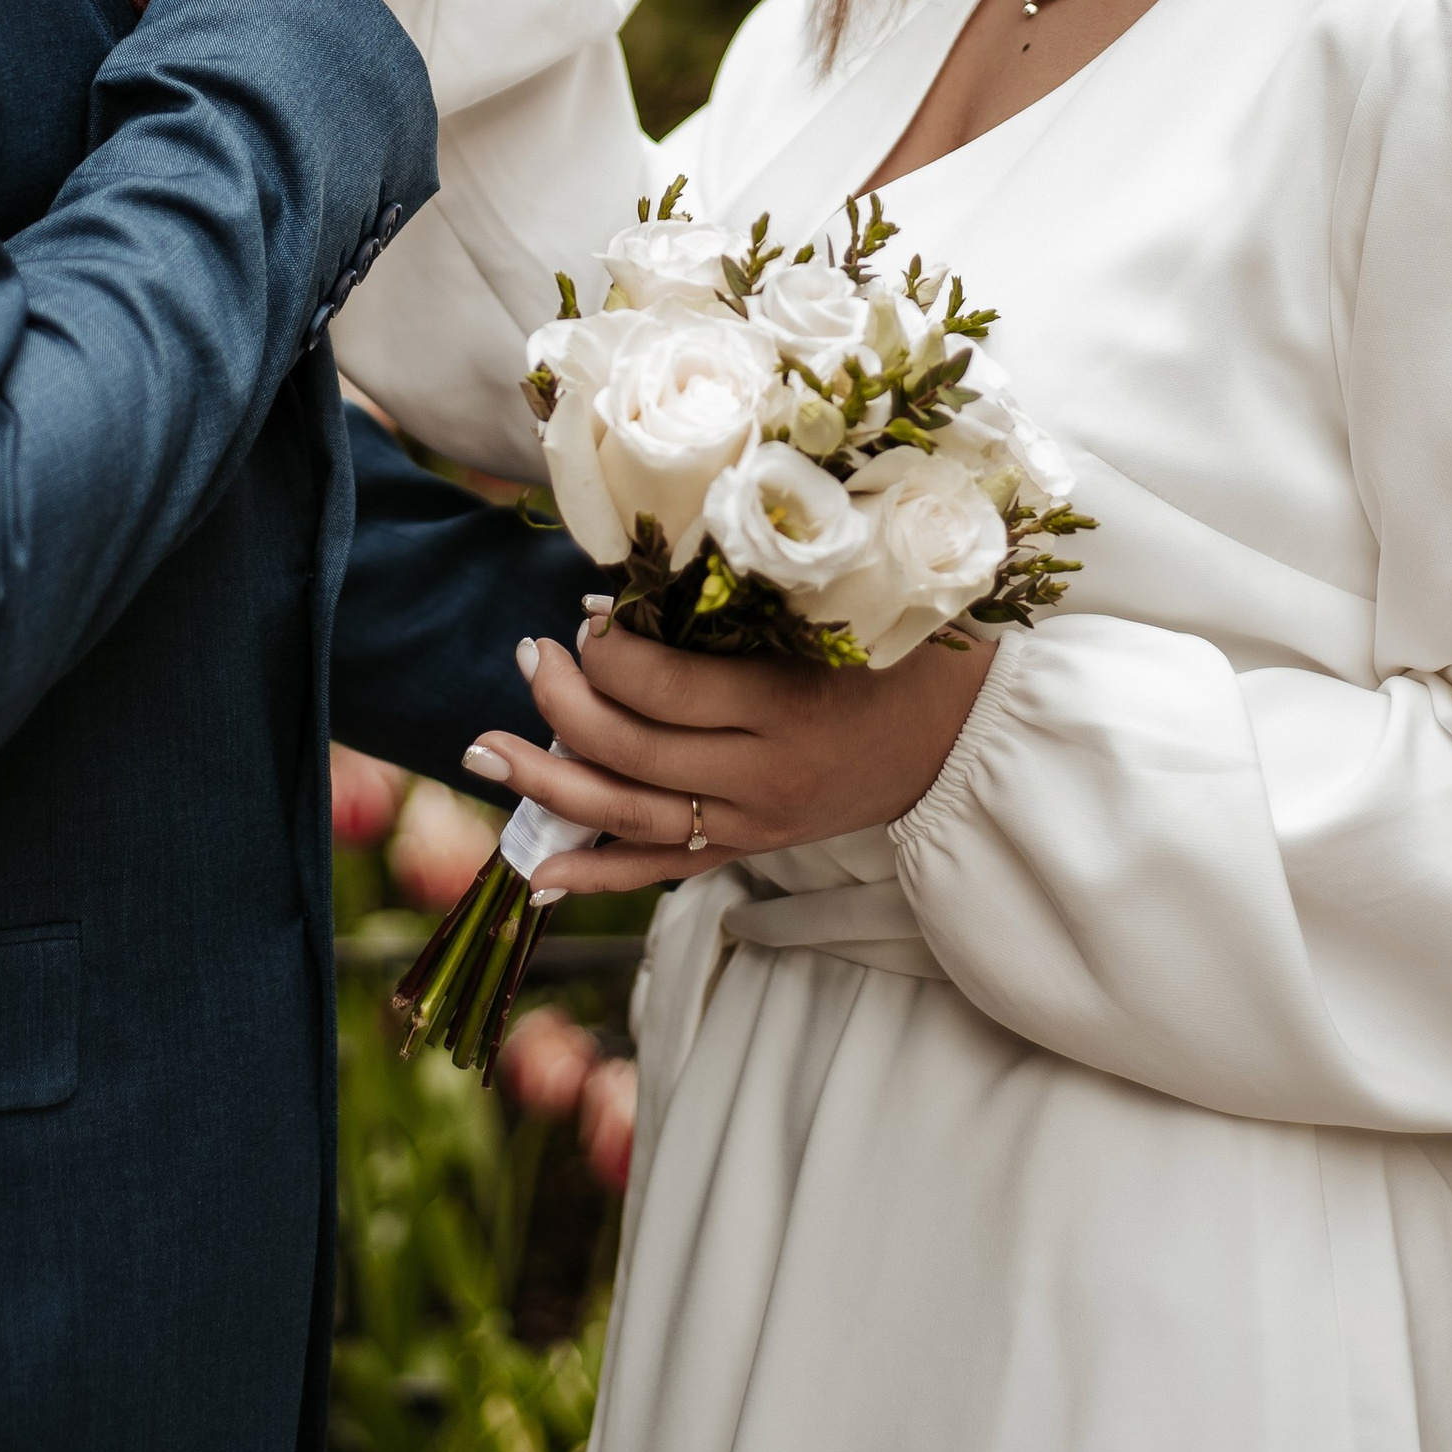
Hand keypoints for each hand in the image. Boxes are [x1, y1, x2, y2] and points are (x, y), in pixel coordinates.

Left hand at [465, 616, 994, 891]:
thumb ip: (749, 599)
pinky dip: (594, 873)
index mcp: (787, 708)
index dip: (608, 654)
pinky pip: (660, 869)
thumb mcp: (840, 612)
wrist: (965, 741)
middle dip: (564, 705)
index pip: (666, 692)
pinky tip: (534, 870)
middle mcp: (764, 778)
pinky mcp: (751, 851)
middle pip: (633, 754)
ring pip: (630, 818)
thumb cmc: (904, 652)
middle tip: (530, 655)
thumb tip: (644, 579)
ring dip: (548, 787)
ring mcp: (754, 825)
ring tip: (486, 753)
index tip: (586, 616)